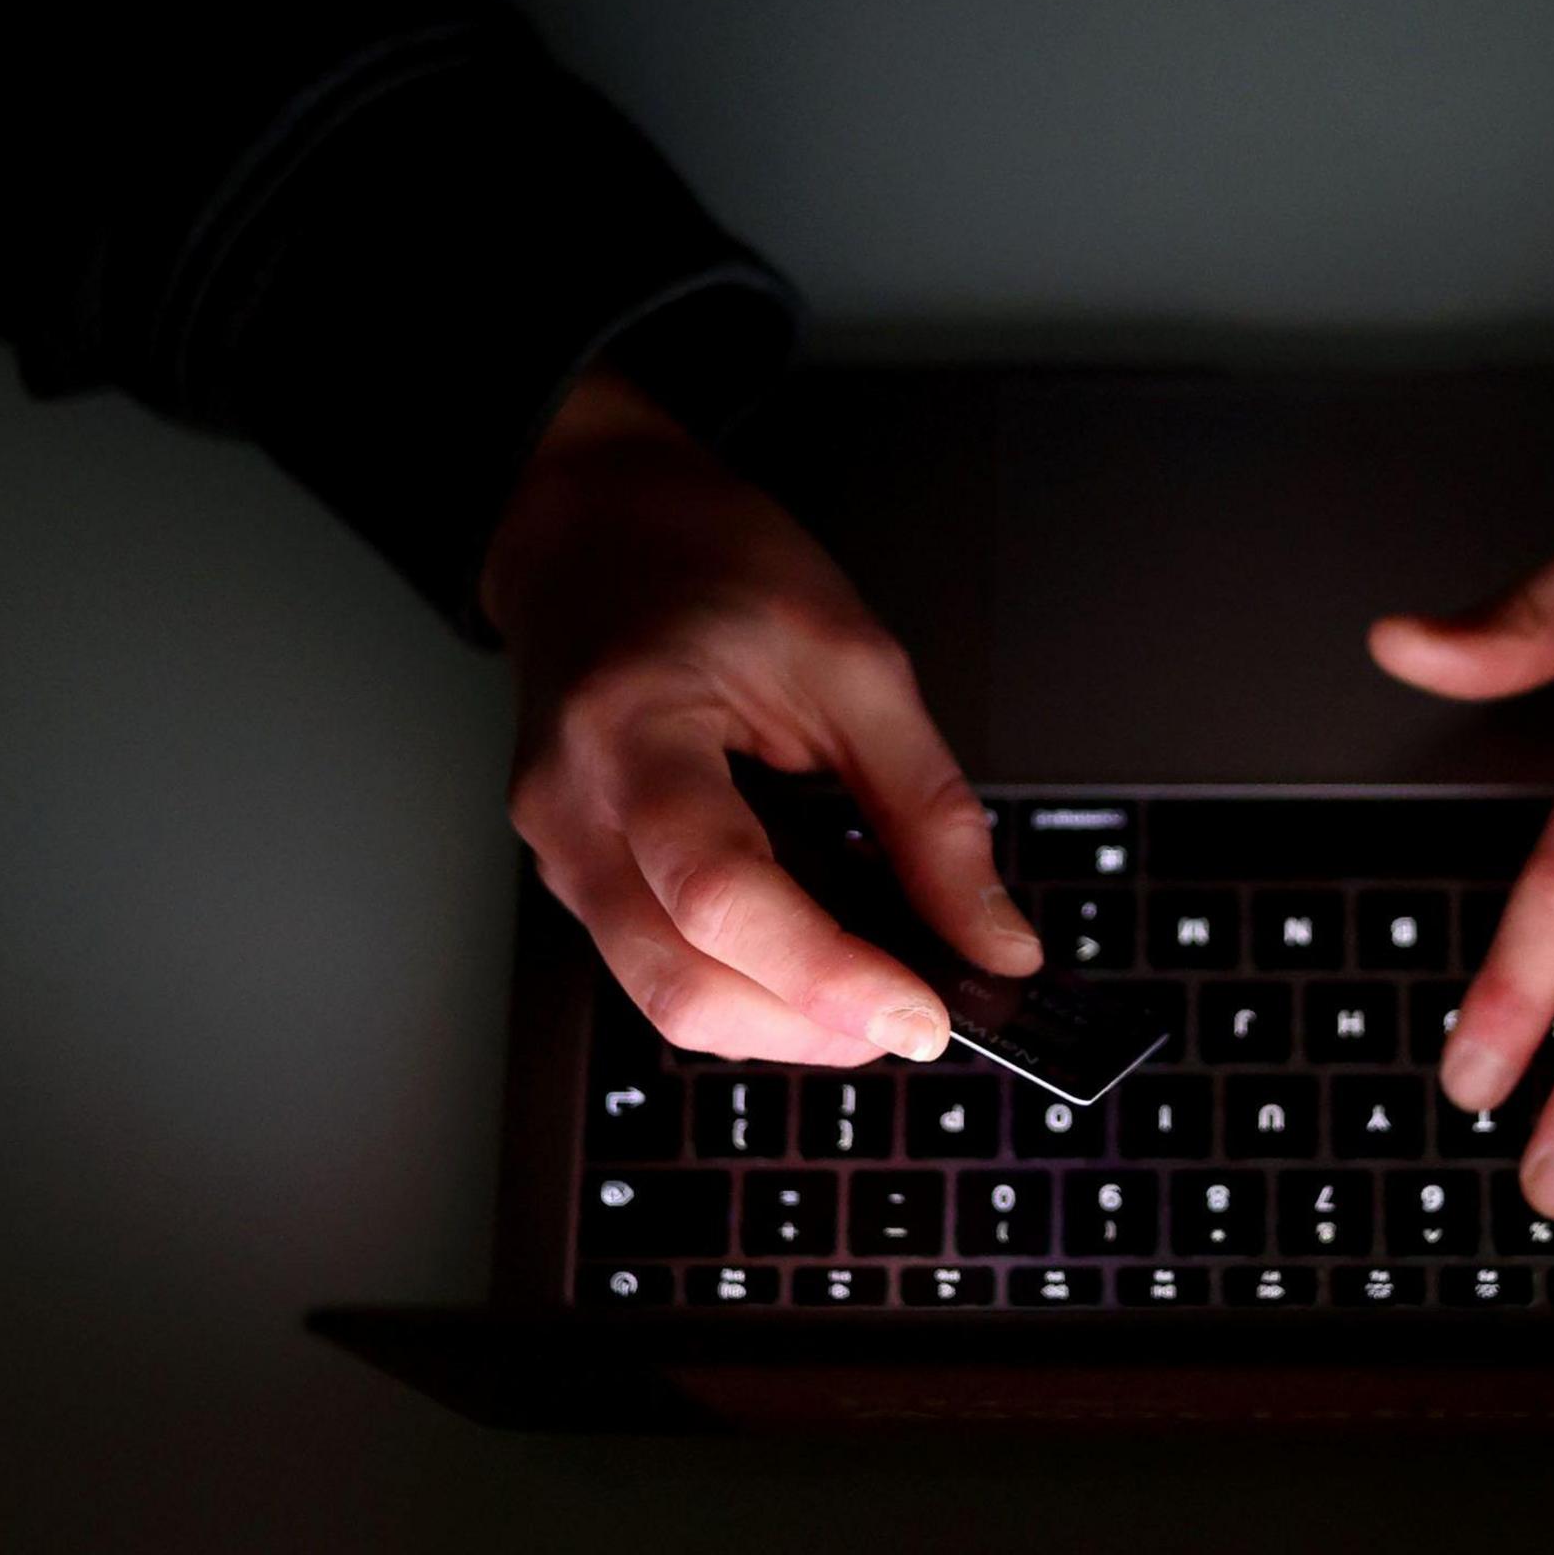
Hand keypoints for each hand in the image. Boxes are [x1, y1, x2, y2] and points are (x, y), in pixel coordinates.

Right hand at [484, 372, 1039, 1065]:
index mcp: (633, 730)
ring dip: (784, 1020)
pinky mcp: (577, 875)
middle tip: (919, 1013)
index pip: (723, 895)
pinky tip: (817, 957)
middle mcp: (573, 810)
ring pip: (667, 998)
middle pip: (682, 983)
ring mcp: (561, 852)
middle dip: (815, 1027)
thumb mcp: (856, 660)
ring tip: (879, 985)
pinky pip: (659, 967)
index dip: (829, 977)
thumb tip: (992, 938)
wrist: (594, 528)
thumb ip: (928, 812)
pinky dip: (750, 986)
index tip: (925, 1016)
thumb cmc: (709, 567)